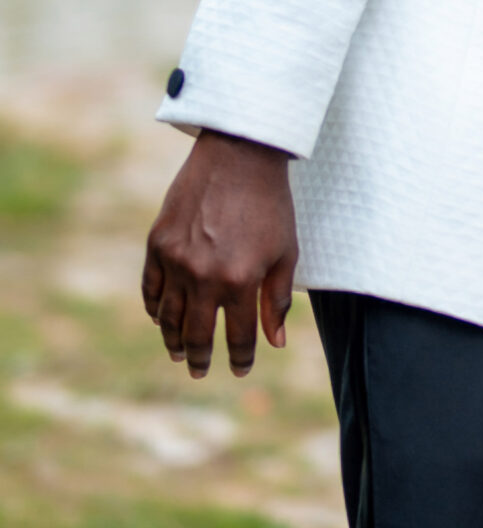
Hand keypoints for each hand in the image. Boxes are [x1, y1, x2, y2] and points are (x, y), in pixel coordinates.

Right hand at [141, 131, 297, 378]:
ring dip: (174, 340)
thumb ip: (277, 299)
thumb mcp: (285, 252)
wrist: (240, 156)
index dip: (241, 357)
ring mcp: (176, 261)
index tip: (240, 369)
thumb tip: (276, 342)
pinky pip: (151, 289)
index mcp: (241, 281)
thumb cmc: (270, 205)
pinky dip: (155, 308)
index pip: (239, 336)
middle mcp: (205, 276)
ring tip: (179, 352)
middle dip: (201, 358)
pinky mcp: (157, 244)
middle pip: (198, 334)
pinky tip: (161, 319)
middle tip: (200, 371)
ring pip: (169, 317)